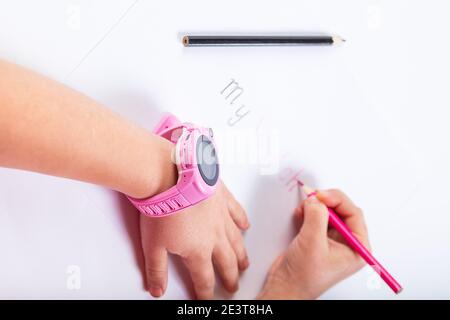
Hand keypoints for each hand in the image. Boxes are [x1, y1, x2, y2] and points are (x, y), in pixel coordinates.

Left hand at [140, 181, 249, 298]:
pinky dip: (243, 221)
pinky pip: (237, 212)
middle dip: (230, 278)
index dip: (205, 293)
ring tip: (244, 263)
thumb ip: (157, 270)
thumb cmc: (162, 207)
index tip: (207, 299)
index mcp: (198, 251)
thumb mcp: (152, 245)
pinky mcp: (223, 198)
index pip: (204, 279)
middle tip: (233, 286)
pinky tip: (246, 226)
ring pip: (236, 241)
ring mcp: (221, 217)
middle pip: (226, 263)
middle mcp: (215, 237)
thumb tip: (157, 290)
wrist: (171, 177)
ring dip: (241, 255)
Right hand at [258, 189, 369, 298]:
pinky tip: (300, 215)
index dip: (337, 200)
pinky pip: (316, 217)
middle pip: (341, 210)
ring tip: (303, 210)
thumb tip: (316, 199)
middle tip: (312, 198)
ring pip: (328, 212)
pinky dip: (307, 212)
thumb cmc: (304, 277)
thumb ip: (317, 216)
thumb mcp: (313, 243)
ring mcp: (332, 240)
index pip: (353, 213)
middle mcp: (347, 243)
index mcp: (357, 248)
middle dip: (325, 202)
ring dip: (314, 207)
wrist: (285, 286)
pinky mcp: (317, 238)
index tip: (321, 195)